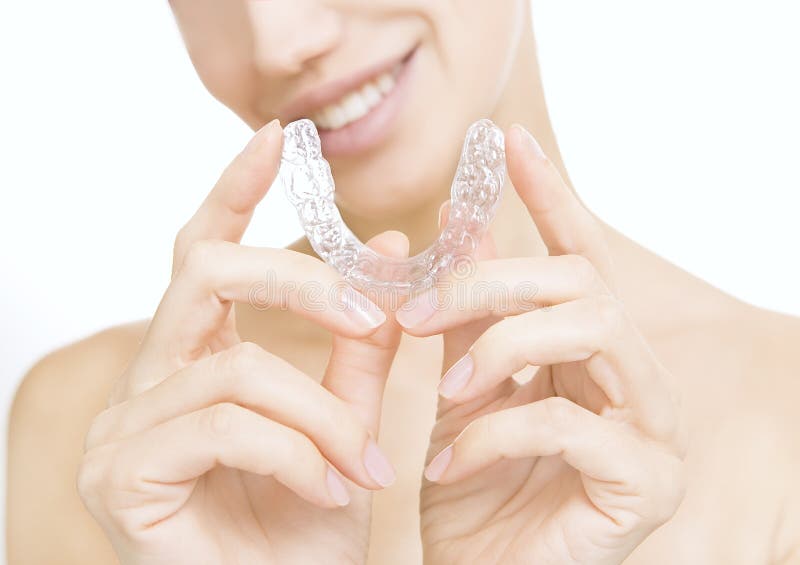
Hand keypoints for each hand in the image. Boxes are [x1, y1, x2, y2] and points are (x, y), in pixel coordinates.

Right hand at [77, 121, 403, 564]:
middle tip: (372, 311)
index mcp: (194, 361)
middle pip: (205, 274)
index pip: (203, 254)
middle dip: (299, 280)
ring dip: (319, 411)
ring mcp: (121, 429)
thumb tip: (392, 249)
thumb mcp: (345, 424)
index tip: (279, 138)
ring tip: (364, 461)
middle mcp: (147, 382)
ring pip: (234, 367)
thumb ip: (361, 346)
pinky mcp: (119, 477)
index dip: (236, 190)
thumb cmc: (307, 529)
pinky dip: (294, 452)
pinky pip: (222, 425)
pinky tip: (330, 488)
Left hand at [400, 125, 686, 563]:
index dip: (548, 195)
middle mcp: (633, 378)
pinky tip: (447, 459)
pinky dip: (493, 432)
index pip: (577, 256)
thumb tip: (451, 230)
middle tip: (416, 313)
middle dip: (488, 285)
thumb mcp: (458, 391)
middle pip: (577, 280)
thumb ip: (463, 318)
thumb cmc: (472, 492)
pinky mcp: (645, 483)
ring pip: (592, 325)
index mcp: (590, 353)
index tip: (506, 141)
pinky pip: (567, 420)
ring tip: (445, 390)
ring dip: (500, 346)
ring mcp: (652, 428)